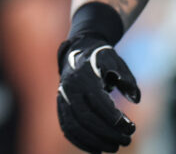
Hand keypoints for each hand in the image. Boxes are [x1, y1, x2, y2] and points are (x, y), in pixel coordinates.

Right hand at [57, 35, 139, 152]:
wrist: (77, 52)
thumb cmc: (101, 59)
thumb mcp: (116, 62)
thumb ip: (127, 79)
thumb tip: (134, 98)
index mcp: (82, 76)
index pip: (97, 102)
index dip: (115, 118)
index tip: (132, 127)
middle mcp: (69, 89)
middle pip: (85, 118)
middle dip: (108, 133)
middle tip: (127, 141)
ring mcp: (62, 99)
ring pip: (74, 126)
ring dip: (95, 141)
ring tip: (114, 147)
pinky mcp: (61, 107)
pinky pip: (67, 128)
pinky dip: (81, 142)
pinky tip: (97, 150)